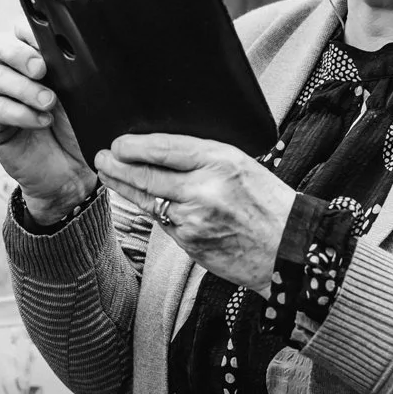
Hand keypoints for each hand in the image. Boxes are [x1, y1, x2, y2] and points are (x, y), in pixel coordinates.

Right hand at [0, 26, 94, 225]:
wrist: (75, 172)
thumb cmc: (82, 128)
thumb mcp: (86, 94)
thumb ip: (78, 70)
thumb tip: (86, 45)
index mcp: (37, 59)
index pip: (21, 30)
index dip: (28, 30)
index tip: (47, 39)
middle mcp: (16, 75)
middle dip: (19, 53)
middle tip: (42, 68)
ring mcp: (3, 99)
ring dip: (25, 88)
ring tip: (50, 103)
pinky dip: (19, 113)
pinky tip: (42, 121)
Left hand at [97, 135, 296, 290]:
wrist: (290, 250)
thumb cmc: (269, 204)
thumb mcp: (242, 165)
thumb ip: (204, 158)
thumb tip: (162, 151)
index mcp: (222, 161)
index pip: (166, 148)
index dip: (135, 146)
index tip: (118, 143)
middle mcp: (205, 189)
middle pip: (147, 175)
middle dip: (118, 166)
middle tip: (103, 158)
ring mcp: (194, 219)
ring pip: (148, 200)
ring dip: (124, 187)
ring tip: (109, 175)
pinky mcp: (190, 243)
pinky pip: (163, 222)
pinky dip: (151, 210)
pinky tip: (141, 201)